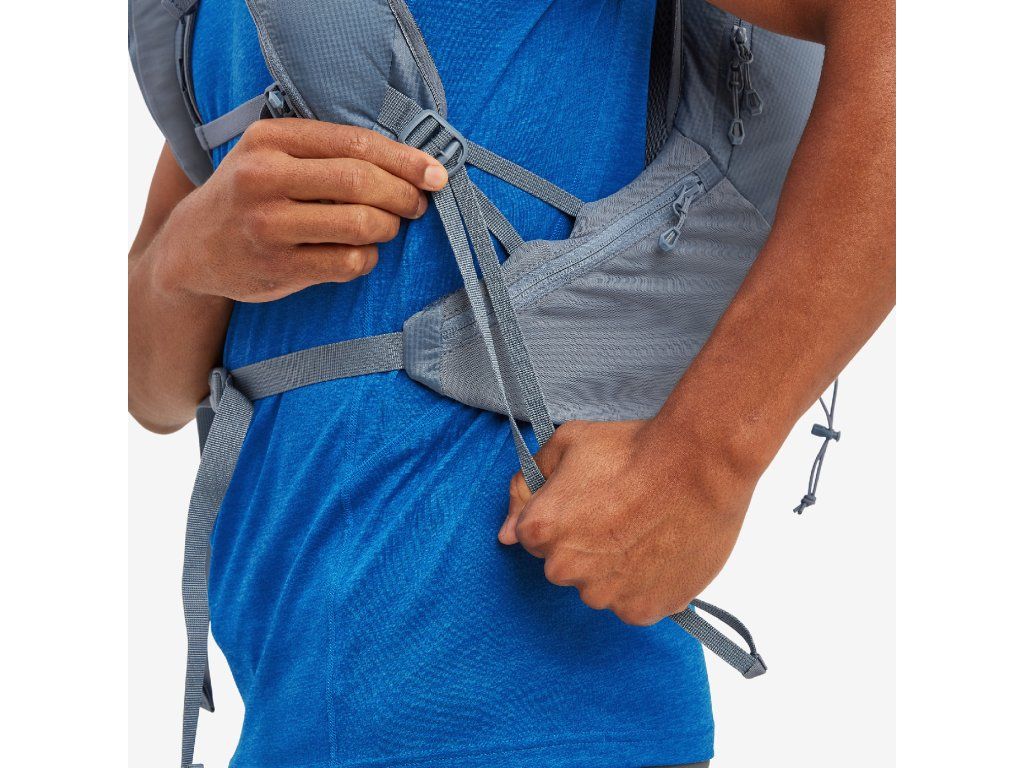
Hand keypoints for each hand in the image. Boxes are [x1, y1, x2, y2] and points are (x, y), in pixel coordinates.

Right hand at [153, 118, 448, 301]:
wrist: (192, 246)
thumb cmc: (250, 194)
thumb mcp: (272, 155)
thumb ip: (326, 151)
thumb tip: (410, 164)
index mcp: (269, 140)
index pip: (354, 143)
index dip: (404, 160)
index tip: (435, 173)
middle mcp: (263, 178)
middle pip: (360, 182)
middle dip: (403, 195)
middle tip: (417, 205)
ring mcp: (268, 225)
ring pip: (359, 225)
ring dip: (388, 228)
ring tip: (386, 227)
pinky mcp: (277, 267)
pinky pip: (348, 263)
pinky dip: (367, 258)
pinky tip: (360, 253)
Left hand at [499, 419, 754, 625]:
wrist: (699, 464)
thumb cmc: (633, 448)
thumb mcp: (566, 442)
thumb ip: (526, 484)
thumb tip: (505, 532)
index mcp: (539, 531)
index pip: (533, 537)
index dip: (563, 516)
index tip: (591, 501)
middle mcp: (565, 570)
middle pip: (565, 566)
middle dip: (585, 545)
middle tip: (620, 513)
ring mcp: (604, 595)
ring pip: (600, 588)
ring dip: (615, 568)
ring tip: (646, 531)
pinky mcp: (642, 610)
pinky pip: (634, 604)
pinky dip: (645, 586)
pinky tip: (661, 552)